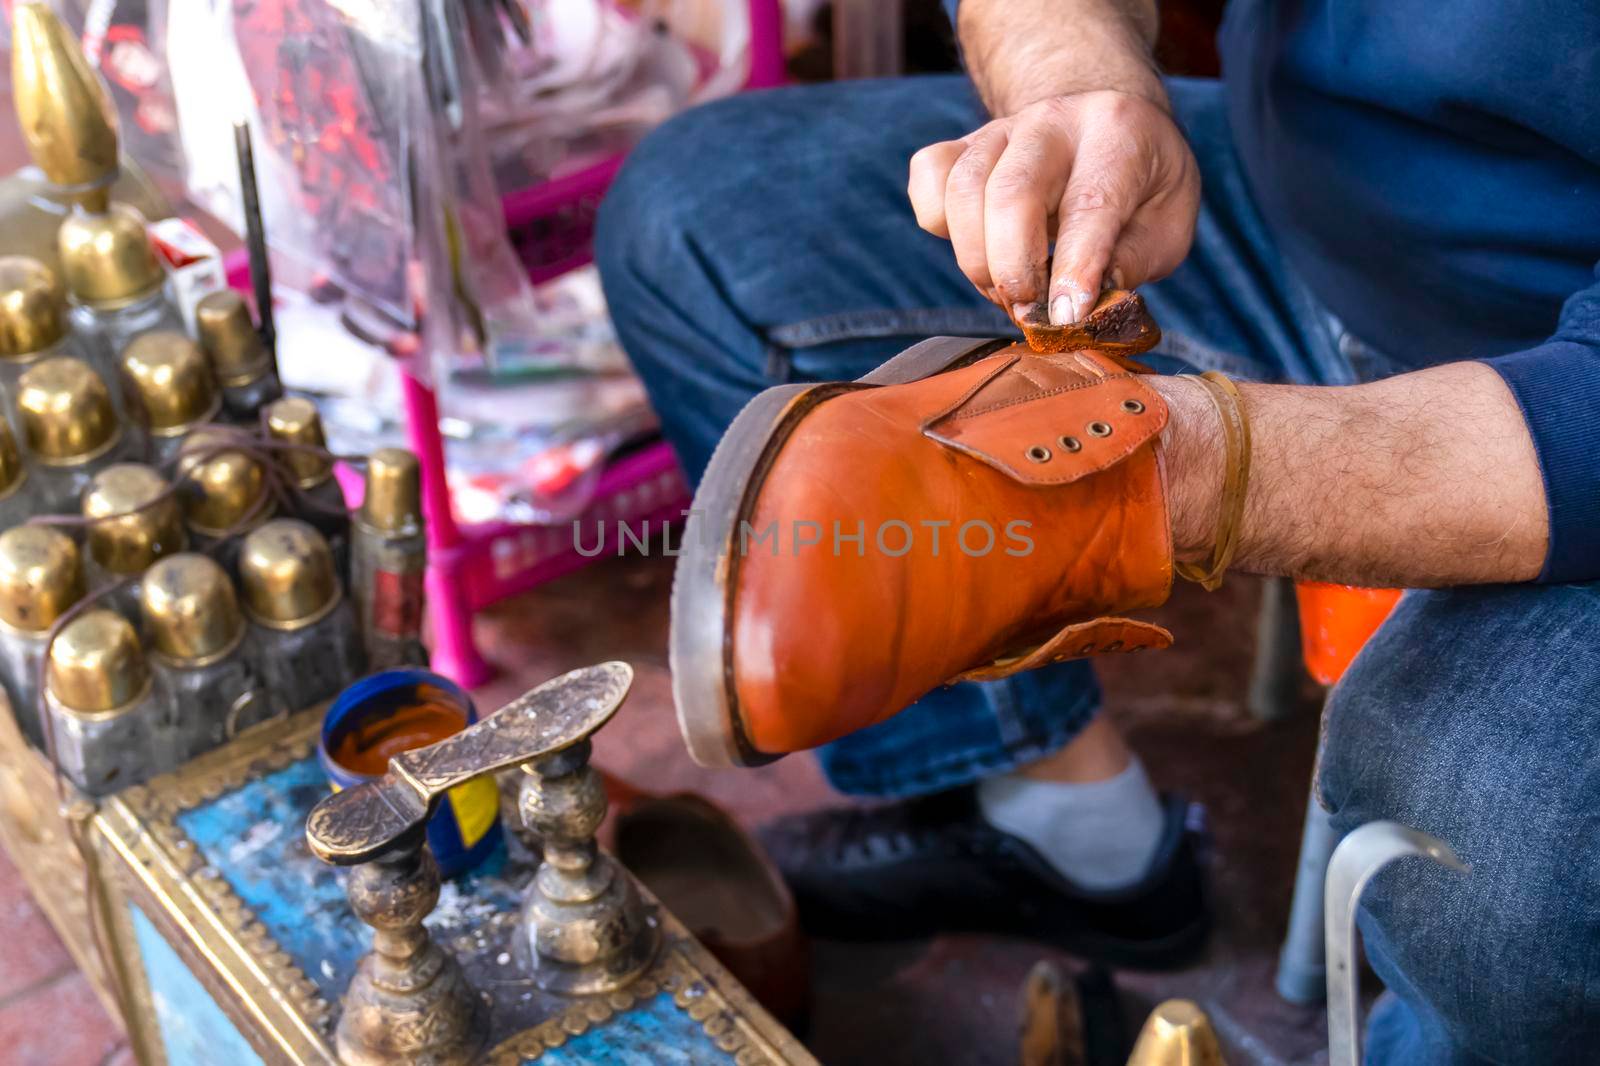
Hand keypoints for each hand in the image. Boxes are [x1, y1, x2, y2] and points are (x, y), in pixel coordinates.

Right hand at [908, 90, 1199, 325]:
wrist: (1101, 117)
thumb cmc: (1138, 182)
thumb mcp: (1170, 220)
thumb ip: (1135, 260)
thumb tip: (1085, 304)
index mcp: (1118, 132)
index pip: (1090, 204)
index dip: (1075, 267)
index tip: (1067, 316)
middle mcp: (1054, 120)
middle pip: (1012, 193)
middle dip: (1013, 269)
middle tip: (1028, 311)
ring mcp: (1000, 128)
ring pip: (963, 191)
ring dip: (977, 260)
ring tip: (1007, 290)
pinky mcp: (960, 143)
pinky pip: (929, 180)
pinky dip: (939, 224)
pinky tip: (976, 244)